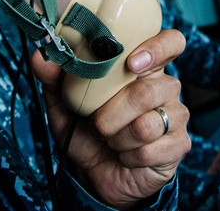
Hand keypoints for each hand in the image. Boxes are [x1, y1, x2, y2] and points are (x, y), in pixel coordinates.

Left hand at [31, 28, 190, 207]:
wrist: (96, 176)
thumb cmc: (86, 132)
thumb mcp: (65, 106)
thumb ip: (54, 79)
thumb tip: (40, 56)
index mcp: (144, 68)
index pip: (171, 42)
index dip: (158, 47)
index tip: (132, 63)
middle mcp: (165, 88)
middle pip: (150, 90)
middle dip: (113, 113)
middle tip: (98, 123)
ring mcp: (176, 116)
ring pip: (148, 124)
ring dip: (117, 138)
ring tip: (110, 139)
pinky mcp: (179, 145)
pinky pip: (152, 150)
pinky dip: (128, 156)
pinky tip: (125, 156)